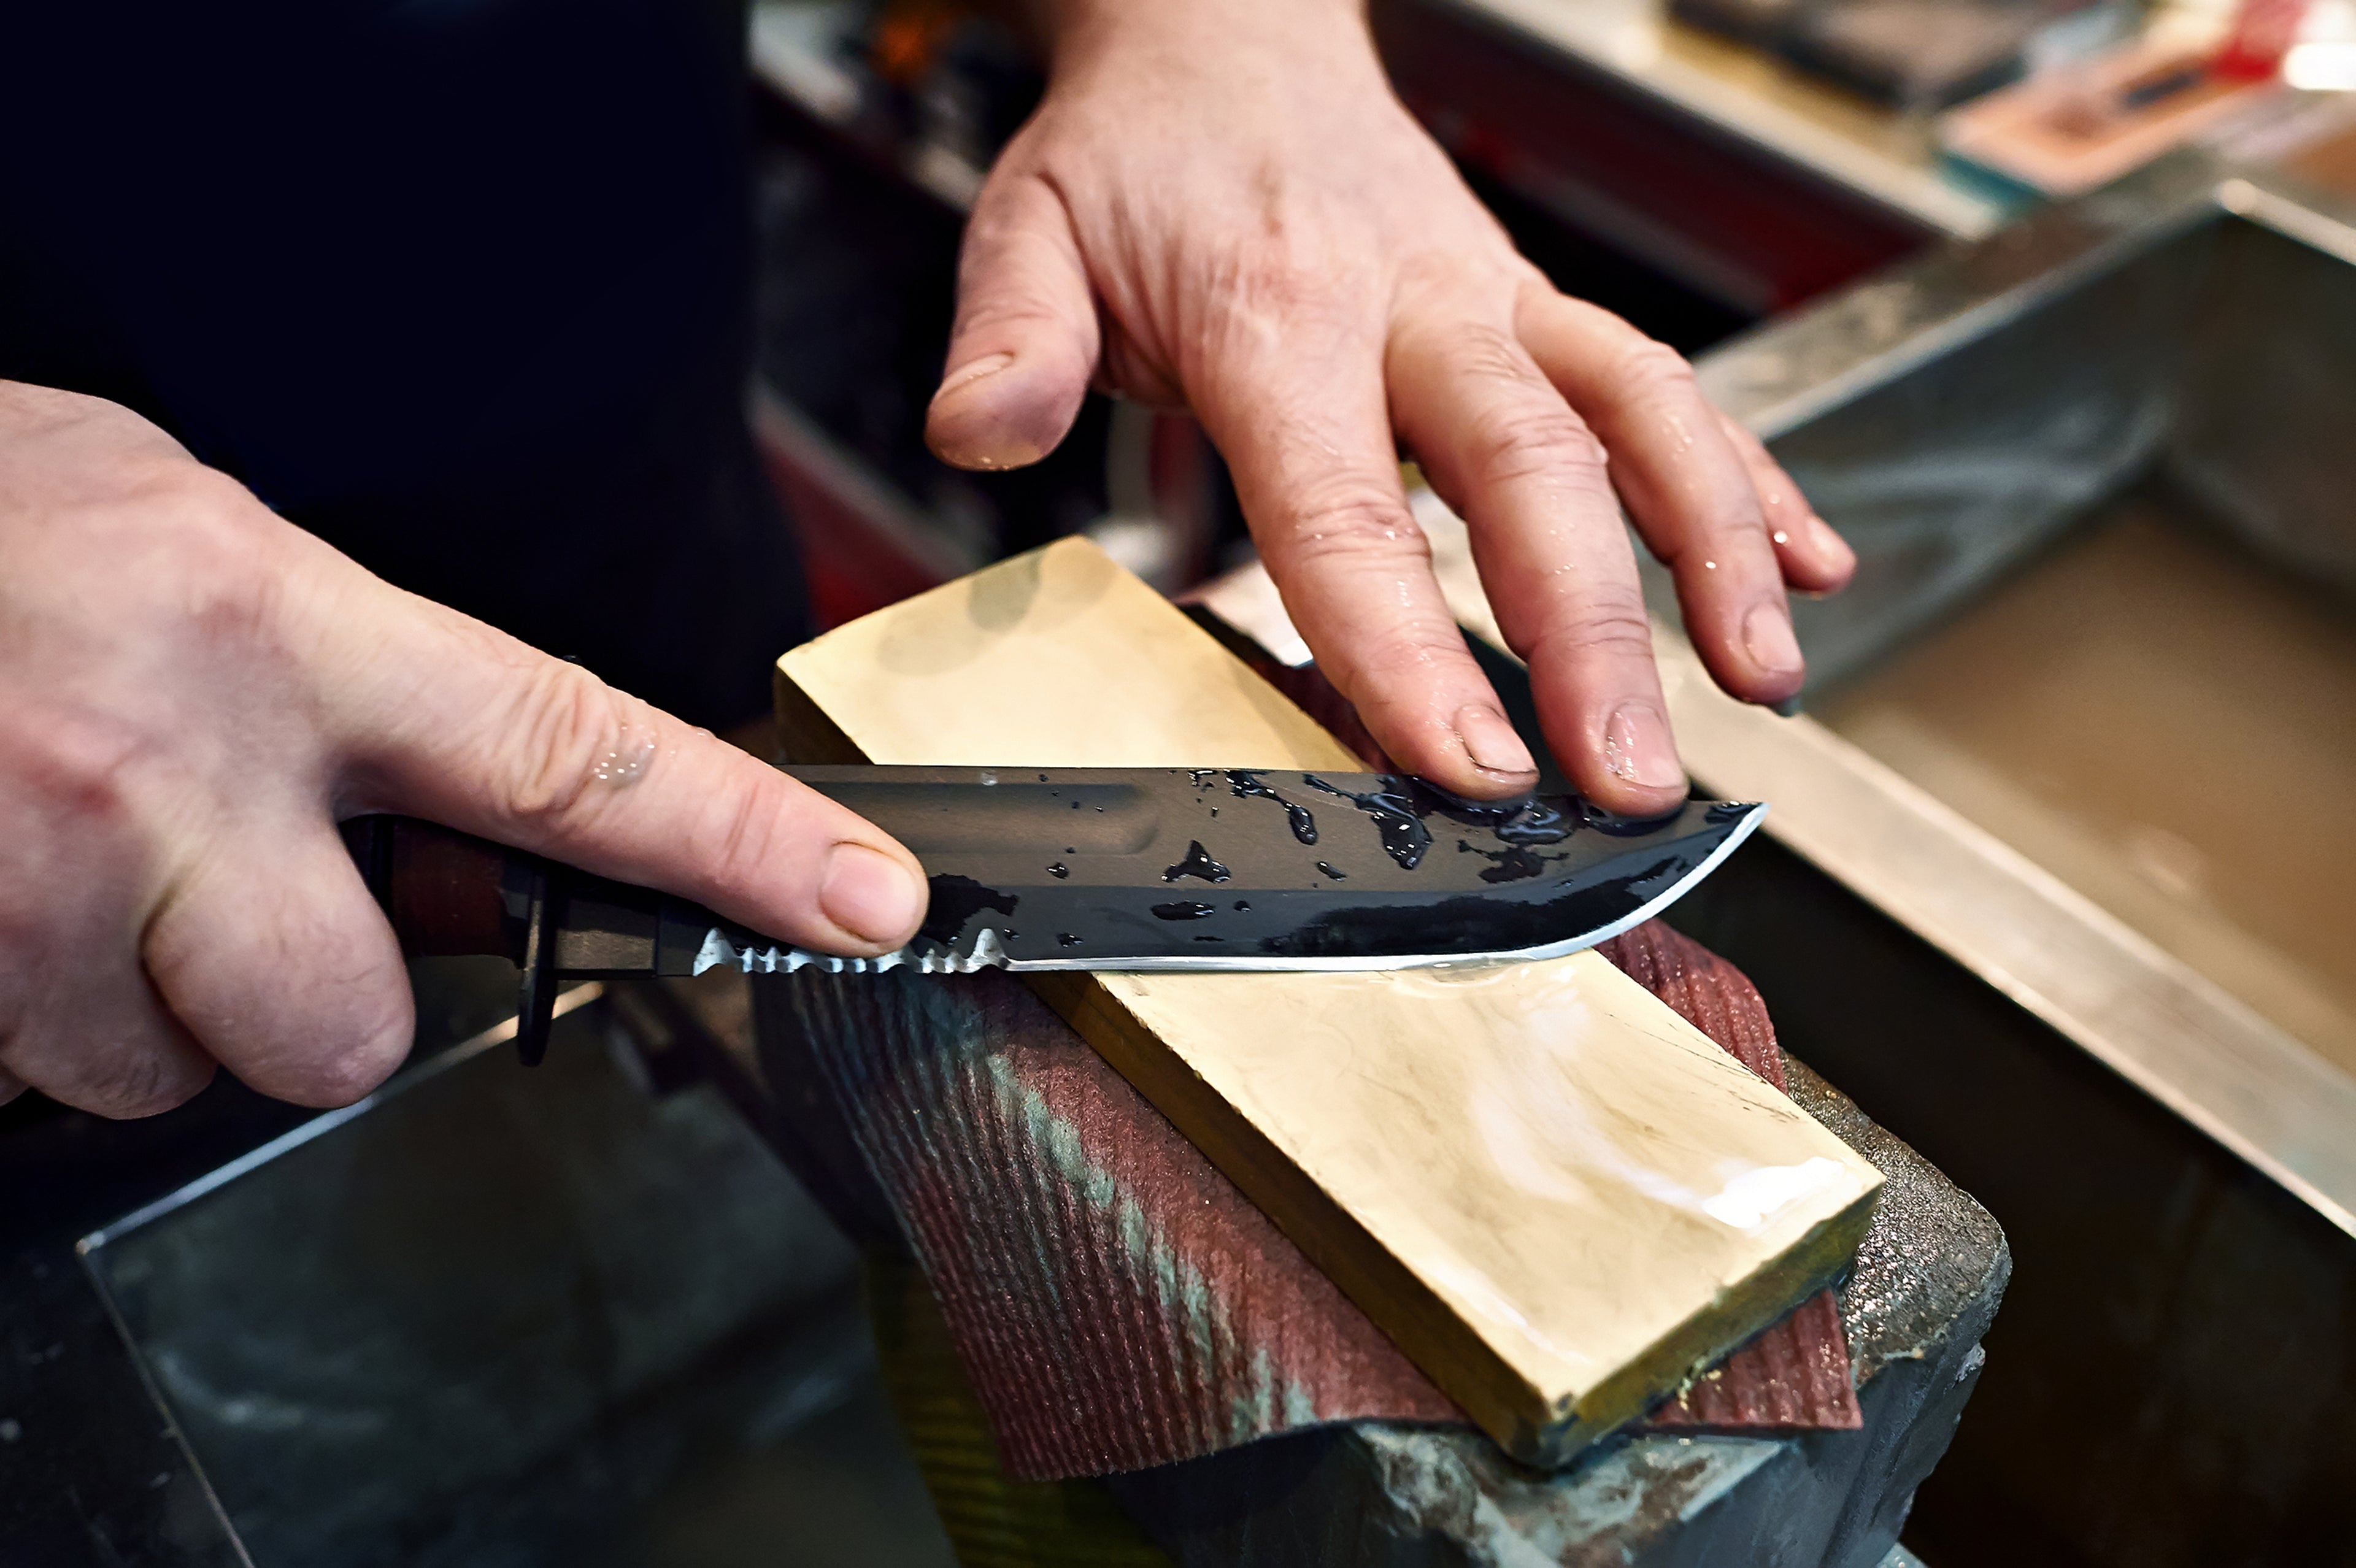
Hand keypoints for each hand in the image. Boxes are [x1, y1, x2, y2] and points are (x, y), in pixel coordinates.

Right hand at [0, 384, 924, 1117]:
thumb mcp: (204, 548)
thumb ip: (355, 691)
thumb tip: (476, 836)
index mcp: (277, 628)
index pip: (572, 753)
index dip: (738, 844)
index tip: (866, 905)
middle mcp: (171, 765)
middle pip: (354, 1030)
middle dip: (306, 999)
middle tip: (218, 888)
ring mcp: (34, 882)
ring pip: (176, 1070)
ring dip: (138, 997)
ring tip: (59, 850)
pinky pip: (49, 1071)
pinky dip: (36, 1004)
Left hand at [925, 0, 1852, 811]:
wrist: (1230, 33)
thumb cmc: (1135, 158)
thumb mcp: (1030, 232)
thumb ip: (1010, 341)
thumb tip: (981, 435)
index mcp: (1279, 317)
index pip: (1347, 509)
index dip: (1408, 648)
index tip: (1465, 769)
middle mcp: (1415, 306)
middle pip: (1530, 473)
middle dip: (1594, 635)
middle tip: (1631, 778)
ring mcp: (1497, 302)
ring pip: (1637, 413)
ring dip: (1715, 546)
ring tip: (1767, 677)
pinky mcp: (1542, 306)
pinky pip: (1665, 383)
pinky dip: (1747, 472)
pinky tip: (1809, 559)